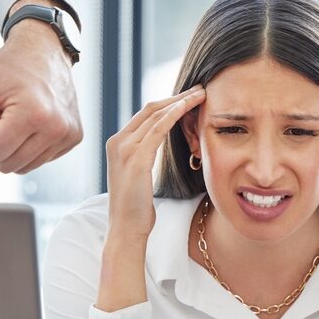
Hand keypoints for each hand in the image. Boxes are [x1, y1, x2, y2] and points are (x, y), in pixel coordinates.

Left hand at [0, 21, 82, 173]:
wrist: (45, 52)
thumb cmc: (9, 68)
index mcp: (33, 113)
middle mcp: (56, 127)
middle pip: (9, 165)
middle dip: (0, 143)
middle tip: (6, 114)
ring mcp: (68, 134)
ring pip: (25, 167)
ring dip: (15, 146)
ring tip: (20, 118)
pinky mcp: (74, 138)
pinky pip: (40, 160)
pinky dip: (31, 146)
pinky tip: (34, 122)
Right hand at [104, 86, 205, 239]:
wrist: (126, 229)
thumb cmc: (136, 209)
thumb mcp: (138, 177)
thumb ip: (143, 157)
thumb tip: (157, 148)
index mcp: (117, 144)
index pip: (145, 115)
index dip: (168, 103)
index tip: (189, 98)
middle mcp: (118, 141)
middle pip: (150, 108)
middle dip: (176, 97)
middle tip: (199, 89)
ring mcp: (124, 148)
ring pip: (155, 114)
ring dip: (180, 101)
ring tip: (200, 94)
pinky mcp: (136, 158)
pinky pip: (158, 128)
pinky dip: (174, 114)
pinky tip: (189, 107)